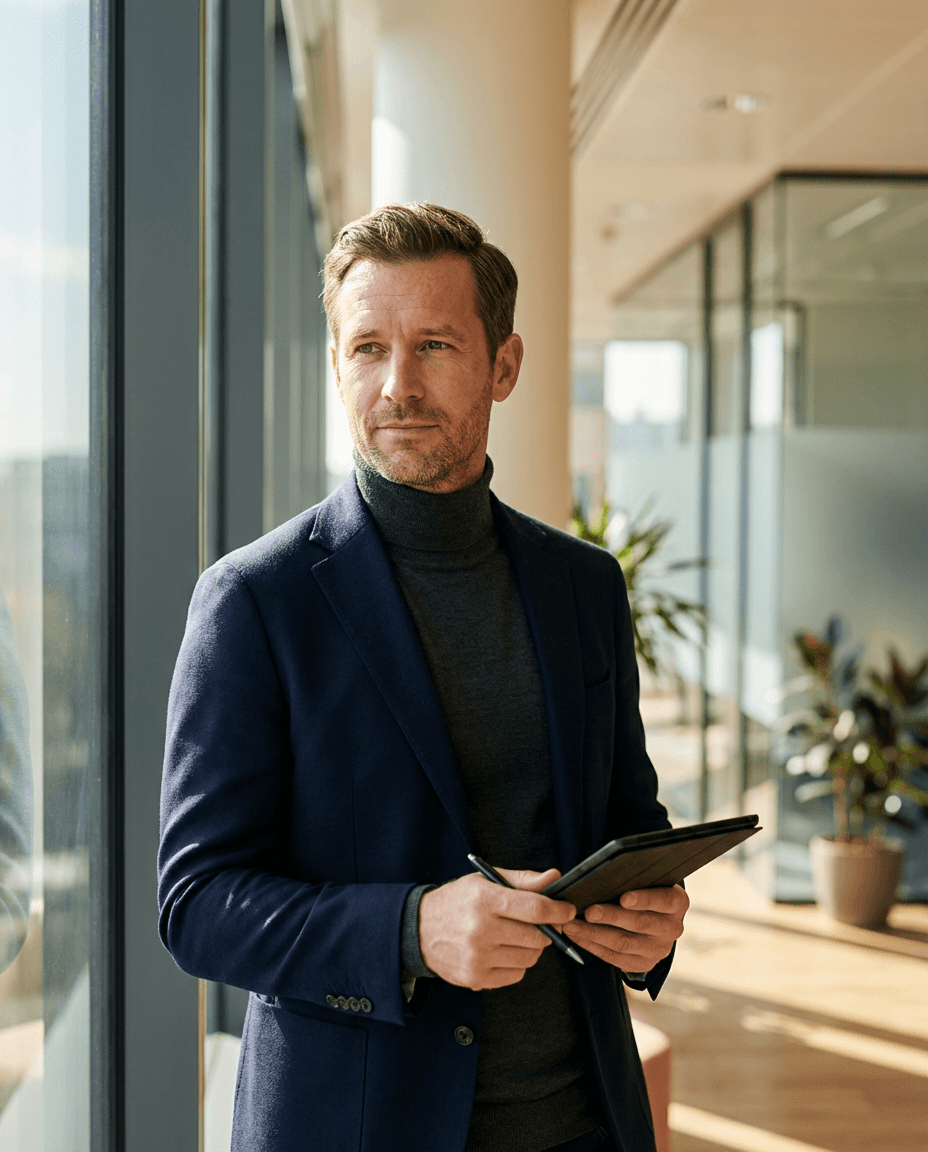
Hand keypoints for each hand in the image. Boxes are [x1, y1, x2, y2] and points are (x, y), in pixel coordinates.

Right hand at [418, 867, 576, 990]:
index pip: (535, 908)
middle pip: (537, 937)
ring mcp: (478, 957)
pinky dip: (516, 964)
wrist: (419, 929)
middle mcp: (481, 930)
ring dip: (531, 948)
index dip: (558, 910)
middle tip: (539, 923)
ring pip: (529, 958)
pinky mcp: (475, 978)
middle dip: (545, 930)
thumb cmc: (457, 901)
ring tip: (515, 936)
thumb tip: (555, 878)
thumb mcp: (485, 881)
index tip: (568, 910)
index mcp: (485, 900)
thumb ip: (523, 880)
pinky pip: (516, 974)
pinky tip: (502, 951)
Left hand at [562, 884, 687, 972]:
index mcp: (677, 902)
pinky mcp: (643, 964)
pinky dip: (592, 945)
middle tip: (589, 911)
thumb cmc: (643, 890)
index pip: (664, 900)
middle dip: (611, 916)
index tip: (624, 897)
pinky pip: (614, 957)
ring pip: (623, 943)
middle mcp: (672, 928)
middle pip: (640, 923)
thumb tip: (602, 877)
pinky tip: (576, 935)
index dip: (644, 899)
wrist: (654, 919)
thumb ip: (632, 879)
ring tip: (572, 924)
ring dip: (594, 933)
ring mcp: (659, 949)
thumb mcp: (646, 881)